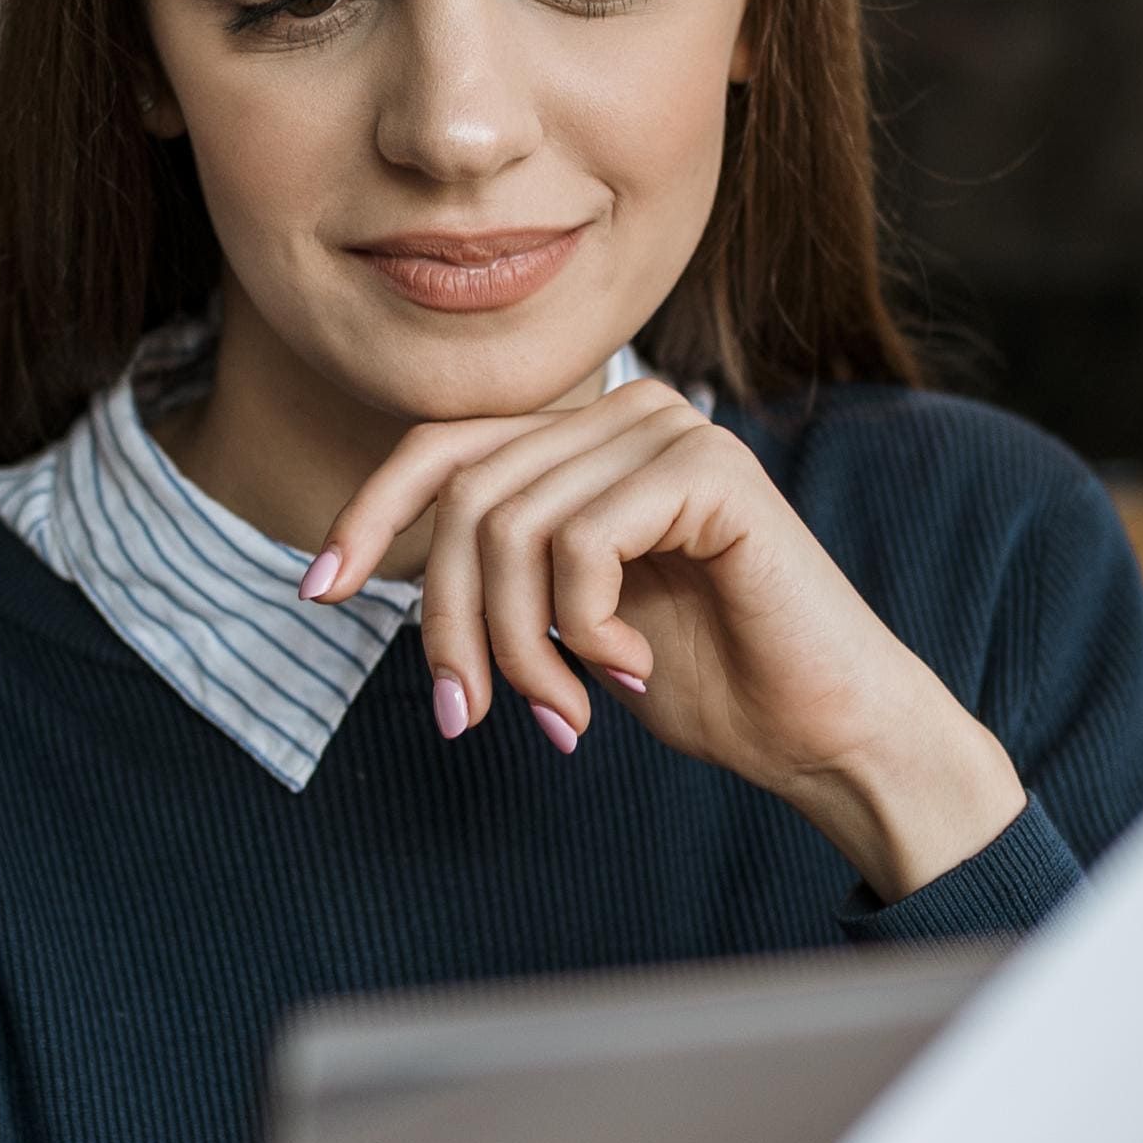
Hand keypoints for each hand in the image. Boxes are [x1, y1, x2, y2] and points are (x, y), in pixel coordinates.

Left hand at [306, 379, 1024, 900]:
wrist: (823, 732)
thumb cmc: (704, 680)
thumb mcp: (565, 617)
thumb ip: (495, 567)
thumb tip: (369, 565)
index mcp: (590, 436)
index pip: (443, 449)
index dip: (368, 515)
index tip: (319, 593)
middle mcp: (629, 410)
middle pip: (467, 500)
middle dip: (452, 626)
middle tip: (470, 718)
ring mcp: (671, 431)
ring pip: (511, 529)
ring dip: (519, 649)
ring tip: (562, 712)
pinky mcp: (708, 472)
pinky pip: (579, 545)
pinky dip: (585, 629)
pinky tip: (629, 670)